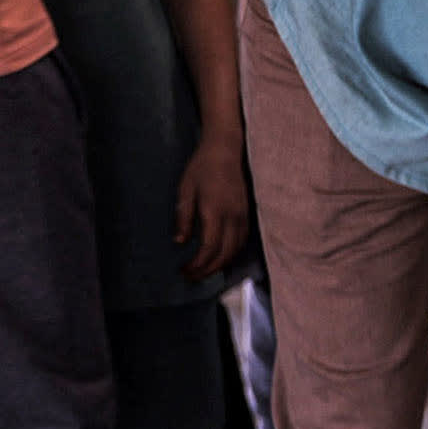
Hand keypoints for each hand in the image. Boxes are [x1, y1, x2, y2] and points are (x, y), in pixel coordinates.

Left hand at [174, 135, 248, 279]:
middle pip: (224, 254)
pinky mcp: (247, 215)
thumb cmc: (201, 168)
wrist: (226, 151)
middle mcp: (232, 218)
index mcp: (214, 212)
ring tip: (204, 271)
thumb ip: (184, 217)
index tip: (184, 270)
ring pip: (235, 250)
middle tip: (192, 277)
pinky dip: (231, 254)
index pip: (209, 247)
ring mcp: (242, 217)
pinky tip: (220, 257)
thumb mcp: (185, 190)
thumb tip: (180, 241)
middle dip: (208, 270)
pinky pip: (242, 241)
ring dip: (221, 265)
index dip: (197, 264)